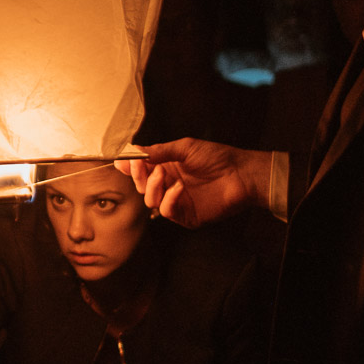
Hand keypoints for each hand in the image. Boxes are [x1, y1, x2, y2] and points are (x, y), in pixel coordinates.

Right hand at [117, 140, 270, 227]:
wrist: (240, 173)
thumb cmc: (216, 157)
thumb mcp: (184, 148)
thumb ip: (159, 151)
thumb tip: (133, 150)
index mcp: (167, 168)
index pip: (141, 170)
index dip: (130, 167)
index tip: (123, 161)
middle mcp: (169, 185)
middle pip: (141, 186)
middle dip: (138, 176)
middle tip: (143, 166)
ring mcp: (177, 201)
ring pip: (150, 201)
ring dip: (152, 187)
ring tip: (163, 175)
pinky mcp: (186, 215)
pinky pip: (168, 211)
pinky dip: (168, 199)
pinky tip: (178, 188)